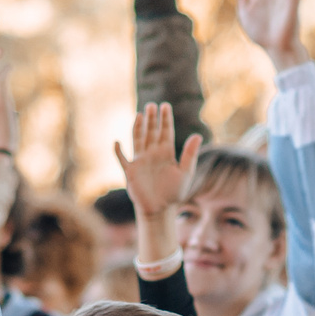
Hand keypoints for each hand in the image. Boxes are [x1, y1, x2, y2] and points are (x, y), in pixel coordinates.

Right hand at [115, 103, 200, 265]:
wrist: (161, 210)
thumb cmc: (174, 193)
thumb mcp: (185, 173)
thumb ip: (190, 154)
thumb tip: (197, 135)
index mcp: (166, 153)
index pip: (165, 132)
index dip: (165, 119)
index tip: (165, 106)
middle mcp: (152, 153)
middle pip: (151, 132)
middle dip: (152, 119)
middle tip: (152, 105)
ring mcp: (140, 161)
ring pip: (138, 139)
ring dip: (138, 127)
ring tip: (140, 114)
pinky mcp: (130, 171)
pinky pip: (122, 159)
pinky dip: (118, 151)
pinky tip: (117, 142)